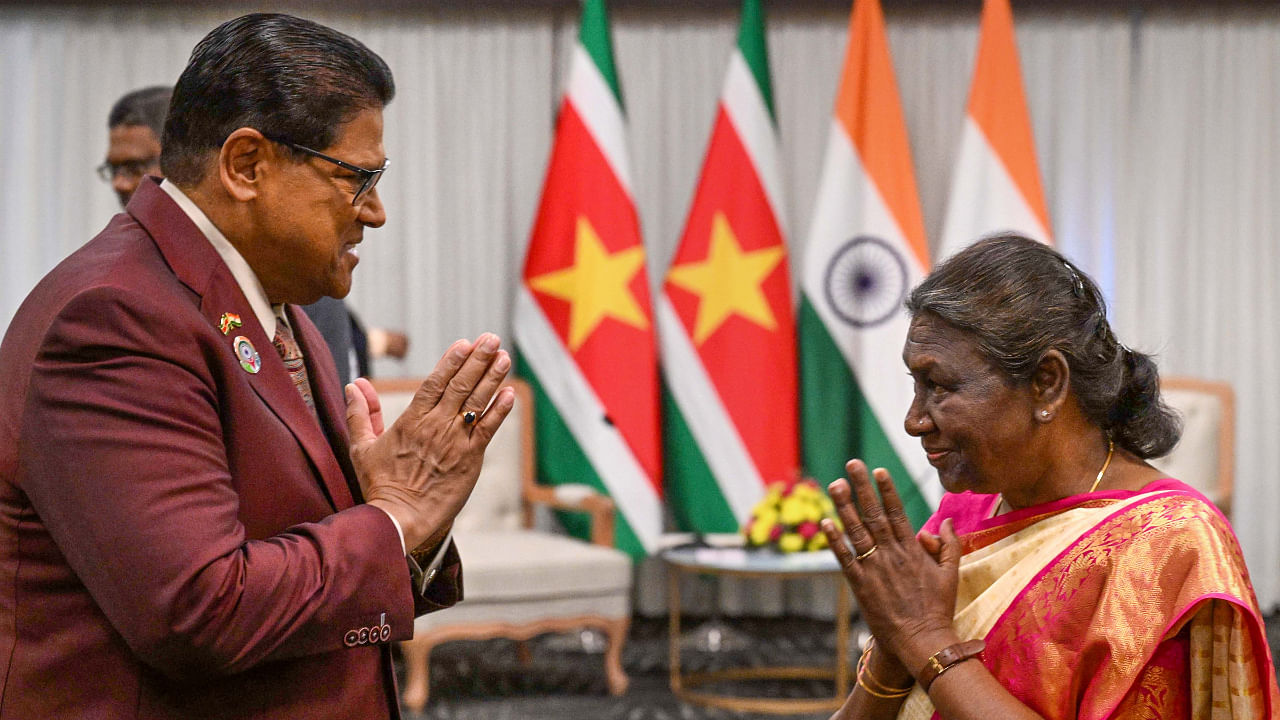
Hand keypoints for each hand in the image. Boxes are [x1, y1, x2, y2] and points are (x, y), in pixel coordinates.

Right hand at [345, 333, 513, 550]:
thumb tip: (354, 385)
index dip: (451, 361)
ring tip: (504, 357)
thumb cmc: (379, 486)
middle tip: (492, 339)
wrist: (399, 520)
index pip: (435, 382)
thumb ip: (361, 413)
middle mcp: (436, 426)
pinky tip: (510, 392)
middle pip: (461, 386)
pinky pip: (489, 430)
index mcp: (411, 421)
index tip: (464, 343)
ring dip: (492, 378)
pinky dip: (500, 410)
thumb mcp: (362, 447)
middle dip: (478, 360)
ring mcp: (455, 442)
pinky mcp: (470, 459)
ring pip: (477, 403)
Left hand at [821, 460, 962, 675]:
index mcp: (912, 550)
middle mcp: (892, 554)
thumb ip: (949, 546)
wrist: (922, 641)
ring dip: (845, 506)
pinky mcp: (861, 585)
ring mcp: (875, 569)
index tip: (879, 470)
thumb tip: (946, 522)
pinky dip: (835, 540)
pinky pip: (845, 558)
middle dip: (862, 487)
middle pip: (874, 514)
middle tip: (852, 464)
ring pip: (857, 531)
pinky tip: (826, 522)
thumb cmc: (937, 608)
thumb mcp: (951, 574)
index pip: (897, 512)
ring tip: (835, 484)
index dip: (887, 490)